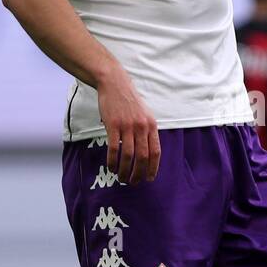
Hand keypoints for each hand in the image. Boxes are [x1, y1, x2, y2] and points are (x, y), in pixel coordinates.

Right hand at [96, 65, 160, 185]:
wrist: (115, 83)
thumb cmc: (129, 101)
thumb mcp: (144, 114)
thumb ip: (147, 131)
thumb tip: (147, 153)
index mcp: (151, 125)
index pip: (155, 152)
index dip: (152, 168)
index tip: (148, 179)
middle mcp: (141, 127)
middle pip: (142, 157)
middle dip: (138, 173)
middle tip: (133, 182)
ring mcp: (127, 126)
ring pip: (128, 155)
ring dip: (125, 170)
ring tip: (121, 178)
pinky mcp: (113, 125)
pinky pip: (113, 148)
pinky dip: (112, 161)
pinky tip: (111, 167)